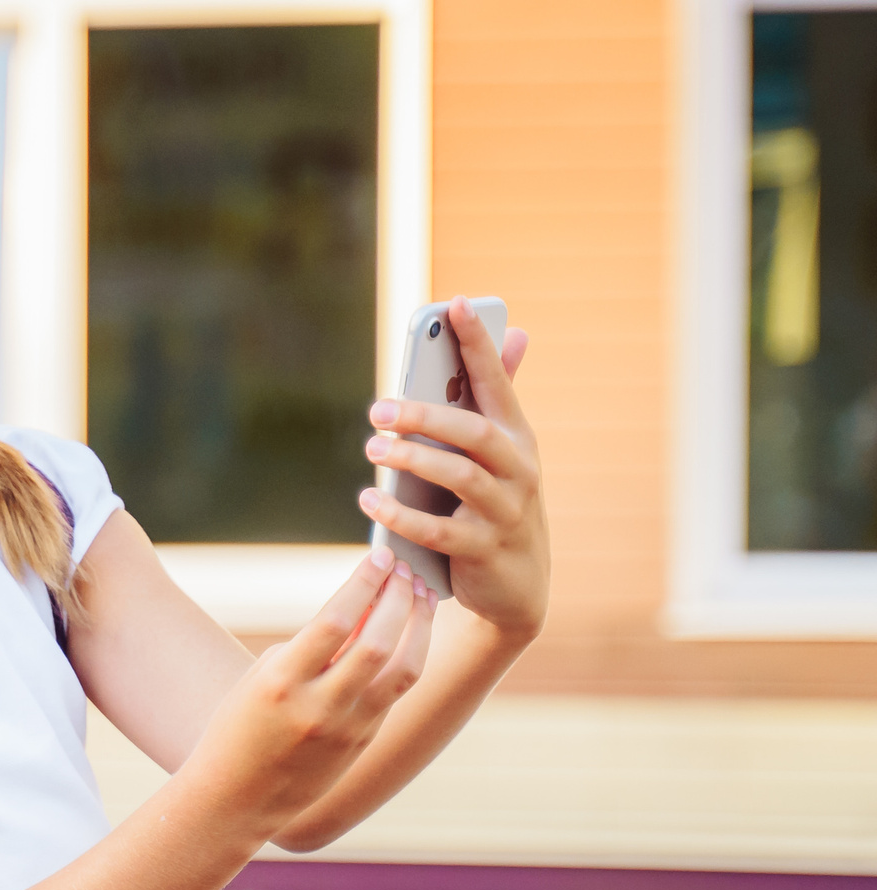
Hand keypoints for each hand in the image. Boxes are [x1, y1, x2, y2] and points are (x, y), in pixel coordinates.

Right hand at [181, 546, 436, 835]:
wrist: (236, 799)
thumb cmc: (236, 728)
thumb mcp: (261, 678)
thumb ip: (309, 648)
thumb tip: (360, 611)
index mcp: (281, 682)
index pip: (335, 621)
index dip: (363, 584)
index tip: (379, 555)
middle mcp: (318, 706)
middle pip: (377, 642)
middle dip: (398, 598)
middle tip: (405, 569)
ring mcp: (346, 728)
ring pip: (402, 670)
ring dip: (419, 627)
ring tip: (423, 595)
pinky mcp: (363, 742)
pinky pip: (395, 693)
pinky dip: (408, 656)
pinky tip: (411, 634)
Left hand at [358, 296, 549, 641]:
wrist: (520, 586)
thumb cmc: (499, 503)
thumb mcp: (504, 452)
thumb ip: (498, 396)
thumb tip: (517, 332)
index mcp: (517, 436)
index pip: (498, 381)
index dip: (480, 343)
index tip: (455, 303)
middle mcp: (520, 469)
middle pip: (475, 431)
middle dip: (426, 415)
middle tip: (378, 409)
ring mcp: (506, 511)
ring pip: (461, 477)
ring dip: (412, 461)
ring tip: (372, 450)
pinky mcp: (485, 550)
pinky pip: (440, 530)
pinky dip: (402, 517)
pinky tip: (370, 504)